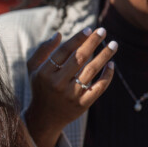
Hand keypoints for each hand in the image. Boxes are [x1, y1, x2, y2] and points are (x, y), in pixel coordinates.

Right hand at [25, 27, 116, 146]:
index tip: (89, 29)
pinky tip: (112, 64)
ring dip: (105, 56)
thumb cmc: (40, 87)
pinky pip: (99, 87)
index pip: (63, 51)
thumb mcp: (33, 68)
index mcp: (45, 73)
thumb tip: (59, 34)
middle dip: (92, 43)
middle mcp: (57, 84)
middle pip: (79, 59)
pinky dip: (107, 76)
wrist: (45, 117)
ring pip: (91, 71)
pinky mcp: (82, 105)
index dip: (77, 39)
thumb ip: (43, 50)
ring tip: (114, 44)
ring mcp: (70, 95)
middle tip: (103, 30)